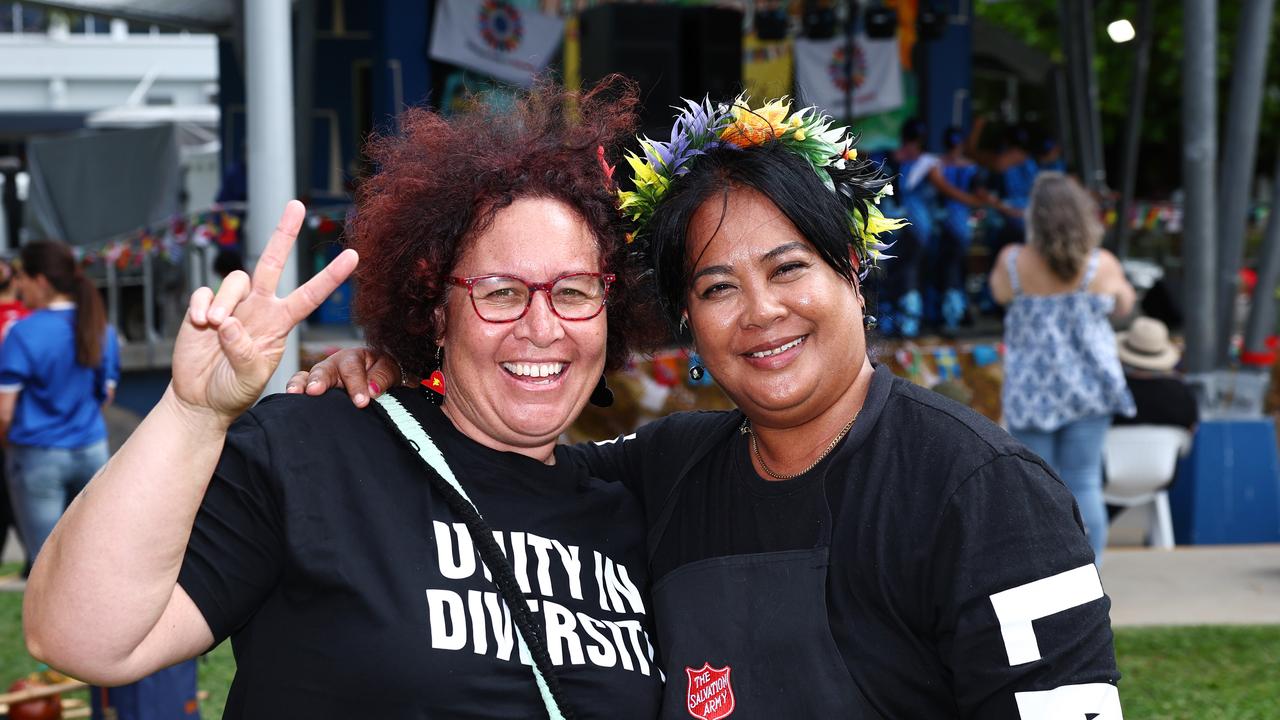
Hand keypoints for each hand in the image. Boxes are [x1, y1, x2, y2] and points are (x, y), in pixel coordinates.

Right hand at [171, 201, 358, 423]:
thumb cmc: (233, 390)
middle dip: (284, 233)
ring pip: (236, 280)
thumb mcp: (248, 380)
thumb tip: (229, 323)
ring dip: (225, 300)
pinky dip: (200, 305)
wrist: (201, 399)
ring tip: (214, 325)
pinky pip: (203, 292)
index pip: (310, 296)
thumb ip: (244, 354)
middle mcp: (260, 308)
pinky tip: (199, 324)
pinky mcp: (203, 307)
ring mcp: (232, 306)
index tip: (354, 257)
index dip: (331, 277)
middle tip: (297, 205)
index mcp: (280, 324)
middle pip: (272, 262)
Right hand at [285, 347, 401, 407]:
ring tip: (294, 393)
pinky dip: (294, 392)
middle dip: (319, 379)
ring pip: (306, 377)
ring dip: (300, 384)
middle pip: (324, 370)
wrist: (378, 379)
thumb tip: (371, 391)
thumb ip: (382, 377)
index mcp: (353, 357)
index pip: (352, 369)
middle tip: (315, 390)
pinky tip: (289, 402)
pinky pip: (300, 387)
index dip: (356, 385)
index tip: (362, 402)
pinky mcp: (313, 389)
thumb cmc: (382, 372)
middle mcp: (333, 365)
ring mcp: (321, 377)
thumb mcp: (389, 370)